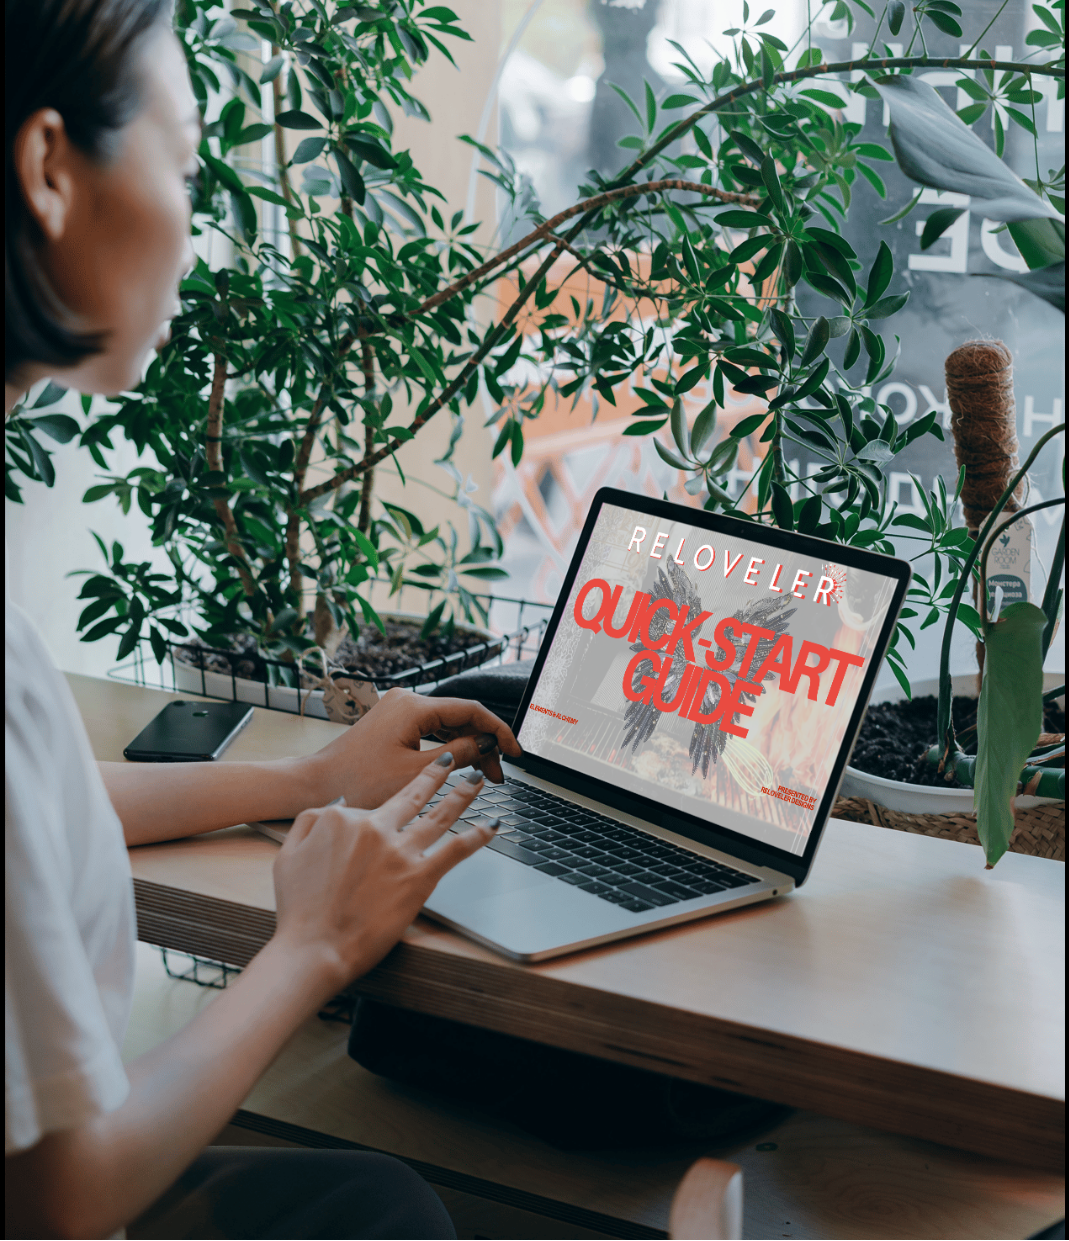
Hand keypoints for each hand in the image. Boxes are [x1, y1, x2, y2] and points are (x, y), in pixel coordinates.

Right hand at [273, 753, 497, 989]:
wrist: (314, 948)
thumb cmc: (300, 909)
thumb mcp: (288, 853)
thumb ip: (310, 821)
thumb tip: (337, 806)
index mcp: (343, 818)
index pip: (371, 807)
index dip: (377, 816)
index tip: (387, 815)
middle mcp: (375, 827)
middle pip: (413, 795)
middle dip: (436, 774)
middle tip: (450, 762)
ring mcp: (400, 851)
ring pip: (439, 814)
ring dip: (462, 794)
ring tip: (477, 780)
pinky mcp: (419, 877)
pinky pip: (455, 850)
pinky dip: (477, 836)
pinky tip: (492, 826)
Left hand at [304, 686, 521, 809]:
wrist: (316, 785)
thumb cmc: (358, 782)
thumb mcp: (416, 773)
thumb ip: (458, 755)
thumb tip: (486, 745)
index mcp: (414, 706)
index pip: (471, 710)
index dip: (497, 731)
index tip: (515, 752)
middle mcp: (407, 701)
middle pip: (460, 716)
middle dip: (483, 744)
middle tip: (498, 775)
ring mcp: (398, 711)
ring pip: (447, 725)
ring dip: (467, 748)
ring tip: (484, 775)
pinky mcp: (393, 724)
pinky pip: (431, 731)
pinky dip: (448, 748)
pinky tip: (460, 767)